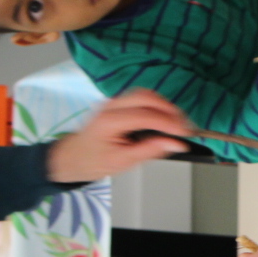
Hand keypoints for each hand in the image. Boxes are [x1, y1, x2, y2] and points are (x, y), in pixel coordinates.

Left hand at [45, 89, 191, 182]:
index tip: (184, 132)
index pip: (146, 115)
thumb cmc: (93, 161)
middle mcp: (110, 106)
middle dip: (169, 109)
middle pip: (146, 97)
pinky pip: (140, 98)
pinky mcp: (117, 104)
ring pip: (144, 94)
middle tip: (183, 125)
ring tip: (176, 122)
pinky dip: (155, 105)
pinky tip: (163, 118)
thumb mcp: (122, 162)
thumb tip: (174, 144)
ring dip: (163, 106)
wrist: (73, 157)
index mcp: (110, 121)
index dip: (169, 123)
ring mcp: (113, 102)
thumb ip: (149, 151)